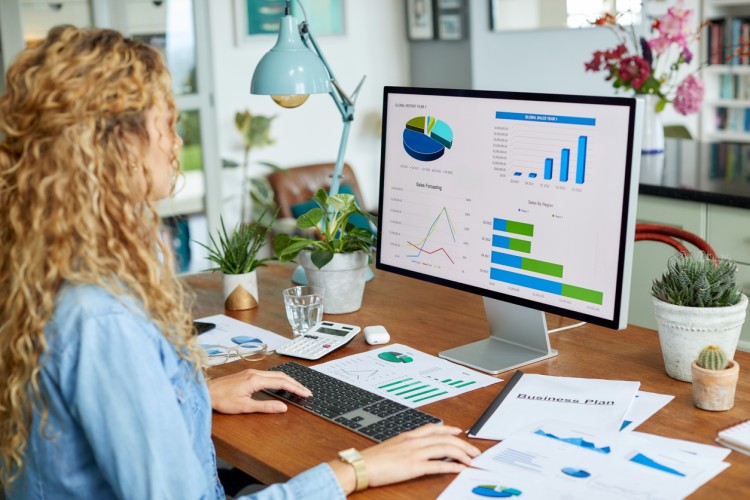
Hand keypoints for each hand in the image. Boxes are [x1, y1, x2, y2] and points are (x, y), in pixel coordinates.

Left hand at [207, 369, 311, 413]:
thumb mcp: (244, 407)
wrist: (206, 392)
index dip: (296, 388)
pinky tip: (282, 384)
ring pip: (276, 374)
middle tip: (307, 391)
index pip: (282, 383)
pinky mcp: (248, 374)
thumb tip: (283, 407)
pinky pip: (269, 374)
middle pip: (281, 376)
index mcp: (256, 379)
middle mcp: (255, 372)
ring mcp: (252, 372)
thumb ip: (265, 406)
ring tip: (298, 388)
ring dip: (288, 380)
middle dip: (296, 383)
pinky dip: (280, 379)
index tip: (306, 393)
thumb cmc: (222, 400)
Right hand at [328, 424, 480, 493]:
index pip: (433, 428)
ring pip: (445, 448)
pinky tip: (460, 469)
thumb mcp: (391, 446)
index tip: (459, 431)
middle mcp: (414, 441)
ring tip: (471, 459)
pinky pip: (438, 465)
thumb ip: (404, 446)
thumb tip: (413, 449)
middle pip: (444, 438)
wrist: (361, 465)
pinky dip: (452, 466)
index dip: (449, 429)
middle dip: (462, 443)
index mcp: (408, 435)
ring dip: (462, 453)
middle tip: (473, 450)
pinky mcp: (414, 466)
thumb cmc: (372, 459)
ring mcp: (415, 453)